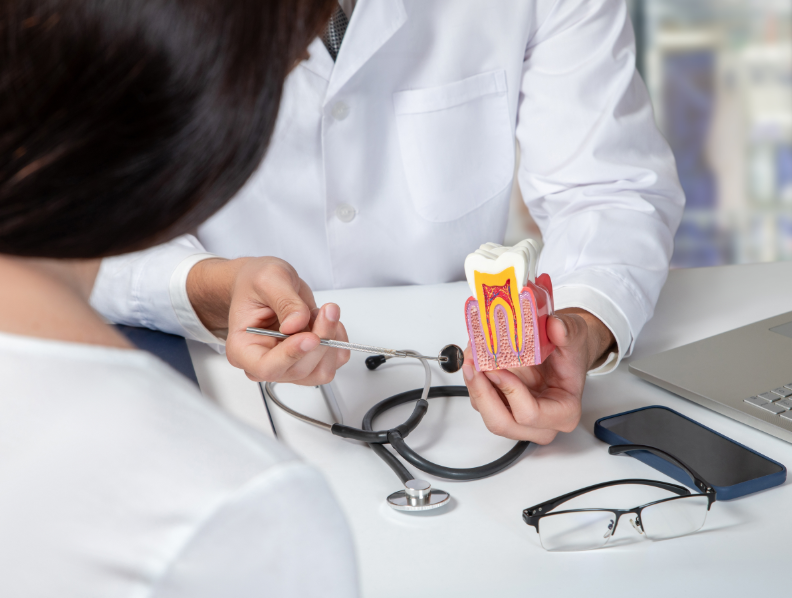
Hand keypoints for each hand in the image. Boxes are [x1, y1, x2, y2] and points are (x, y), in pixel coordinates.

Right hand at [187, 257, 349, 384]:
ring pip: (320, 371)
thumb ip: (284, 301)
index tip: (310, 337)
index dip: (291, 356)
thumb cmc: (255, 284)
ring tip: (321, 313)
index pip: (266, 367)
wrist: (264, 286)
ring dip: (331, 340)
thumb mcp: (268, 279)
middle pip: (299, 370)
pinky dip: (338, 340)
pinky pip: (334, 361)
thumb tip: (297, 323)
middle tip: (328, 310)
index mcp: (243, 349)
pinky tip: (326, 321)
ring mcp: (289, 364)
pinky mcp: (309, 359)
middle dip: (320, 340)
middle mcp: (265, 362)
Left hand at [462, 309, 614, 443]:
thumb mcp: (575, 336)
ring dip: (474, 384)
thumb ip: (568, 331)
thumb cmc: (570, 352)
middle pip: (501, 423)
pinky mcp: (502, 407)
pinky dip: (474, 380)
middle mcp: (540, 423)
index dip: (510, 392)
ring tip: (471, 355)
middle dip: (482, 393)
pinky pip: (481, 401)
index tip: (497, 368)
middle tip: (473, 365)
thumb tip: (555, 327)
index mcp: (564, 412)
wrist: (564, 352)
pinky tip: (474, 359)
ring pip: (486, 412)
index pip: (530, 414)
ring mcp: (518, 417)